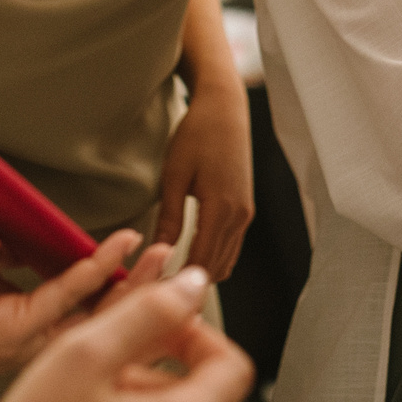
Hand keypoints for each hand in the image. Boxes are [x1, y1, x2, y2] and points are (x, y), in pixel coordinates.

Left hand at [0, 209, 150, 381]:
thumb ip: (11, 240)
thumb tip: (45, 228)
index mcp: (10, 319)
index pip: (76, 305)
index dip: (113, 279)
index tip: (142, 251)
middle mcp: (17, 338)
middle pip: (95, 319)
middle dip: (139, 289)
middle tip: (172, 258)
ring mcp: (13, 341)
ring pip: (88, 315)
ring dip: (127, 283)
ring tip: (159, 255)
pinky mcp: (4, 332)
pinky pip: (61, 300)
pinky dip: (91, 271)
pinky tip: (113, 248)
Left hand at [156, 74, 252, 279]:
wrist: (224, 108)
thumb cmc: (196, 135)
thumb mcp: (173, 176)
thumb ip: (170, 218)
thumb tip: (159, 252)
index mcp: (221, 209)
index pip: (201, 262)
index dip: (179, 281)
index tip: (155, 292)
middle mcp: (240, 216)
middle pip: (217, 268)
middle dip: (190, 283)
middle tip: (159, 291)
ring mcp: (246, 213)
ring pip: (227, 260)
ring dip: (203, 273)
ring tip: (170, 278)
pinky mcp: (245, 208)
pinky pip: (231, 245)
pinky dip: (213, 257)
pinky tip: (190, 257)